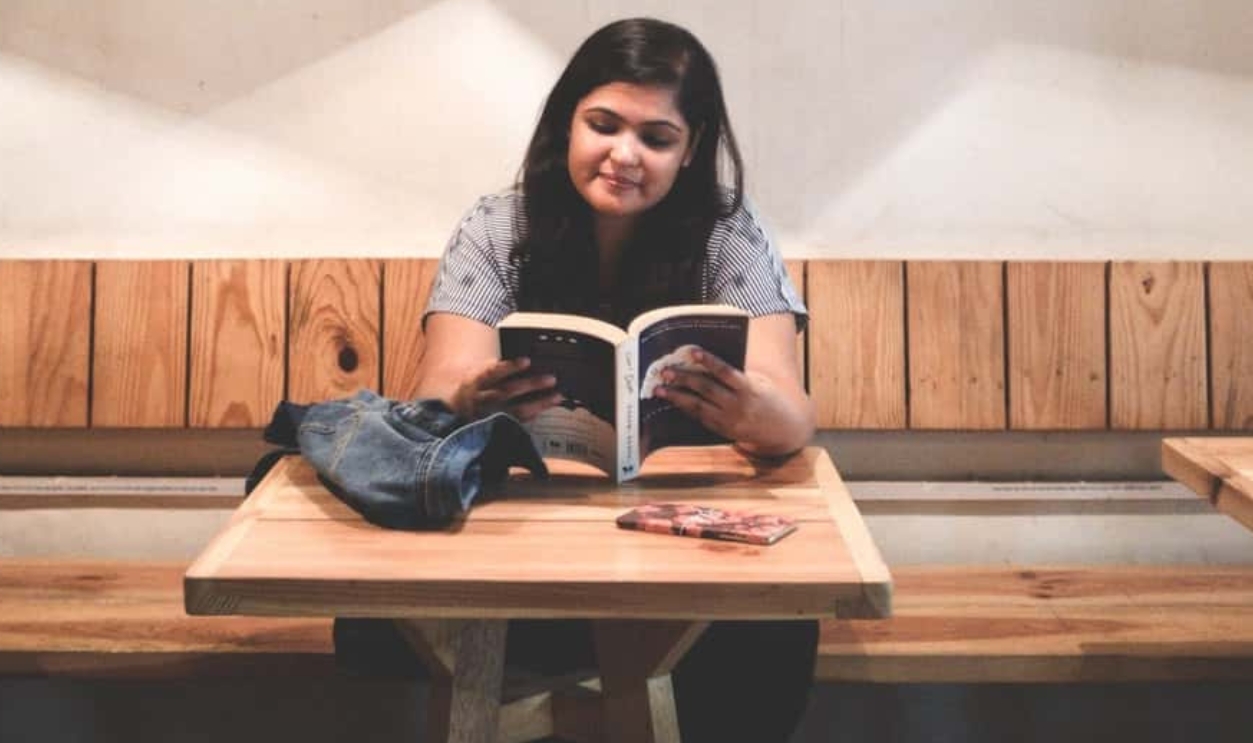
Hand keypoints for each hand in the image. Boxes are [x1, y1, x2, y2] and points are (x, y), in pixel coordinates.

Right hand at [450, 357, 560, 421]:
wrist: (456, 406)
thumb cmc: (477, 384)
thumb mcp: (480, 371)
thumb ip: (498, 368)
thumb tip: (529, 362)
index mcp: (478, 380)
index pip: (494, 372)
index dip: (510, 367)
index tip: (527, 360)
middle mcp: (482, 398)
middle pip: (508, 391)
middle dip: (531, 384)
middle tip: (551, 379)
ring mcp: (488, 415)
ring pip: (515, 411)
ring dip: (538, 404)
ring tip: (556, 397)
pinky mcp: (494, 428)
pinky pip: (516, 424)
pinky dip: (531, 417)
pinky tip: (544, 410)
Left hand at [653, 348, 781, 445]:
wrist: (780, 427)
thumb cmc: (765, 395)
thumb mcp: (757, 380)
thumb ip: (735, 372)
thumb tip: (703, 360)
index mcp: (749, 388)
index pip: (726, 372)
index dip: (709, 361)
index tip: (693, 352)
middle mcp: (738, 406)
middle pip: (707, 389)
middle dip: (684, 379)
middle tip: (665, 371)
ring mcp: (729, 420)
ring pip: (698, 406)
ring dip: (677, 397)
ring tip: (659, 389)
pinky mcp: (722, 430)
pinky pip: (700, 418)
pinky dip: (685, 408)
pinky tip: (672, 400)